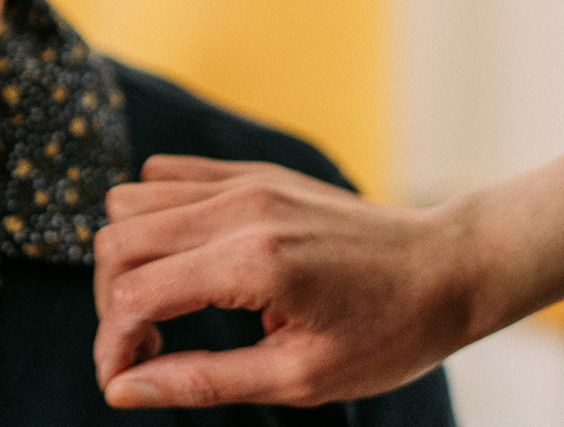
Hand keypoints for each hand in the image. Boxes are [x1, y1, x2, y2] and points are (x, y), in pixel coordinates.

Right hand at [92, 154, 479, 407]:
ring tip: (166, 306)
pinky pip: (165, 176)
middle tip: (148, 349)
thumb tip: (122, 390)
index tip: (123, 381)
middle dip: (113, 304)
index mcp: (252, 262)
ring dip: (128, 259)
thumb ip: (202, 381)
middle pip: (117, 241)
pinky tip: (187, 262)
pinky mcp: (252, 172)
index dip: (112, 346)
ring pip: (130, 202)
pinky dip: (153, 218)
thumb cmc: (389, 333)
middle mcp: (238, 209)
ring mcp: (244, 182)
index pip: (134, 294)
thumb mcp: (300, 379)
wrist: (451, 267)